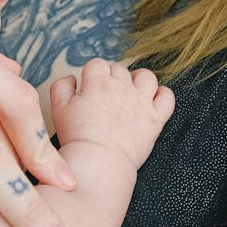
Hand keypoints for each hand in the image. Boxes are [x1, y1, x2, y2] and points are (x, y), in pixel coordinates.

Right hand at [50, 58, 174, 170]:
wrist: (99, 162)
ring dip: (138, 80)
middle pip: (119, 70)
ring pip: (146, 76)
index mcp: (98, 83)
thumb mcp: (59, 109)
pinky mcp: (155, 118)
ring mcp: (141, 102)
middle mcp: (122, 87)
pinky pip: (167, 97)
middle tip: (107, 96)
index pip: (97, 64)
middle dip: (112, 78)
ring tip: (131, 91)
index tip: (91, 87)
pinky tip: (153, 100)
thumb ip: (61, 87)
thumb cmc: (78, 138)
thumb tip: (72, 78)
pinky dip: (162, 95)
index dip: (93, 74)